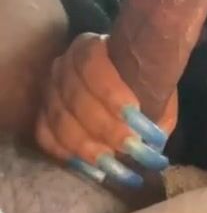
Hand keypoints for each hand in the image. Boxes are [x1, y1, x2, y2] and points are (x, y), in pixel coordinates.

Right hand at [36, 33, 176, 188]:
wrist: (124, 79)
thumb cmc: (141, 81)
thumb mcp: (156, 87)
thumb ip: (156, 106)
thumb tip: (153, 142)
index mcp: (90, 47)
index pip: (91, 63)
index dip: (109, 89)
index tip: (134, 111)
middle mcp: (63, 65)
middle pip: (75, 97)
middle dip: (104, 126)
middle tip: (130, 146)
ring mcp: (49, 91)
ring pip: (59, 120)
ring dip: (86, 145)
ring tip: (112, 163)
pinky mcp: (43, 115)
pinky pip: (45, 136)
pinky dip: (66, 153)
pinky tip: (90, 165)